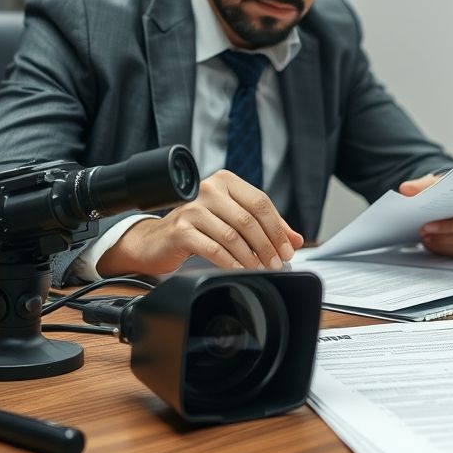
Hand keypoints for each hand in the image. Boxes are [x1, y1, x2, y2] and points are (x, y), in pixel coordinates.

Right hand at [97, 170, 304, 275]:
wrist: (157, 240)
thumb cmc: (199, 228)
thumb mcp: (233, 221)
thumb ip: (264, 226)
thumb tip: (296, 239)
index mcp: (225, 181)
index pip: (260, 202)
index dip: (278, 228)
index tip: (287, 249)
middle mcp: (208, 189)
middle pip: (248, 219)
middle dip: (267, 245)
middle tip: (277, 263)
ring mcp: (193, 209)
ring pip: (233, 235)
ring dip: (251, 257)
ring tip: (260, 269)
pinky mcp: (181, 229)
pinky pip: (214, 249)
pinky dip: (231, 263)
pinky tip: (240, 270)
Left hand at [398, 173, 452, 258]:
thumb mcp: (439, 183)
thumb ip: (422, 185)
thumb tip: (405, 189)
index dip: (451, 225)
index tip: (427, 225)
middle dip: (445, 236)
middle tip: (423, 233)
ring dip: (445, 245)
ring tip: (425, 239)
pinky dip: (448, 250)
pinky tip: (433, 245)